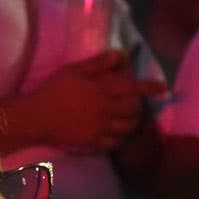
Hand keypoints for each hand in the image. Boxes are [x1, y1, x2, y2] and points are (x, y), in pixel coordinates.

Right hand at [28, 51, 166, 151]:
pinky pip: (115, 143)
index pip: (133, 87)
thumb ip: (99, 63)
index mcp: (102, 89)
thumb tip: (120, 55)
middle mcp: (105, 110)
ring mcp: (100, 128)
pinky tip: (116, 133)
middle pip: (133, 109)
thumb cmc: (53, 89)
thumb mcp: (74, 70)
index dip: (150, 87)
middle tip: (136, 102)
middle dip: (140, 105)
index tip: (162, 88)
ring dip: (133, 121)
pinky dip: (120, 137)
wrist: (36, 117)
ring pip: (127, 127)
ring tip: (130, 117)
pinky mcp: (93, 142)